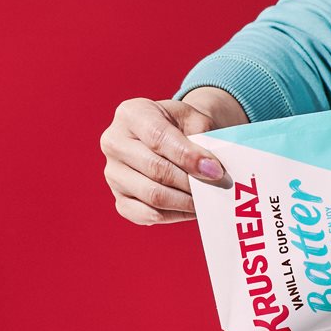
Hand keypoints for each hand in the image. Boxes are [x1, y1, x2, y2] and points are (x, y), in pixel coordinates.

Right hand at [100, 88, 247, 224]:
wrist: (167, 137)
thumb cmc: (182, 126)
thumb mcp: (193, 118)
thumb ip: (201, 138)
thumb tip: (211, 170)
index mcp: (131, 114)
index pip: (158, 138)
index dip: (189, 157)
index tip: (215, 170)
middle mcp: (114, 142)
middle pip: (155, 169)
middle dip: (191, 182)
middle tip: (217, 188)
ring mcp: (113, 173)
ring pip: (152, 195)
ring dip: (186, 201)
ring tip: (207, 199)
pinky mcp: (119, 199)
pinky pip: (146, 215)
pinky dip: (174, 215)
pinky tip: (192, 209)